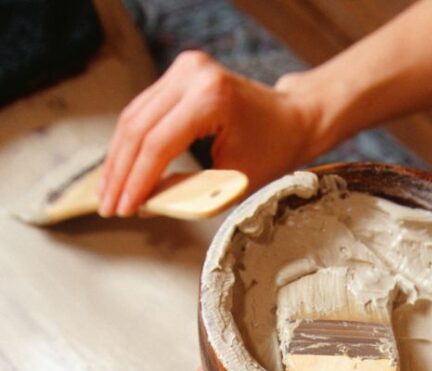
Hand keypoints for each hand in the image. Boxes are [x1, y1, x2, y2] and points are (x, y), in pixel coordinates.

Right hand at [98, 50, 318, 214]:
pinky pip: (143, 111)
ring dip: (118, 159)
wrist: (292, 118)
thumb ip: (187, 194)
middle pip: (139, 128)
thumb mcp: (232, 181)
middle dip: (120, 173)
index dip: (137, 181)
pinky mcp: (178, 73)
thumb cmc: (272, 150)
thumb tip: (143, 205)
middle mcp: (192, 74)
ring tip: (108, 193)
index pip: (158, 144)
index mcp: (211, 98)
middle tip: (108, 206)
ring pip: (134, 118)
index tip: (124, 209)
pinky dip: (130, 143)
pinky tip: (120, 170)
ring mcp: (183, 68)